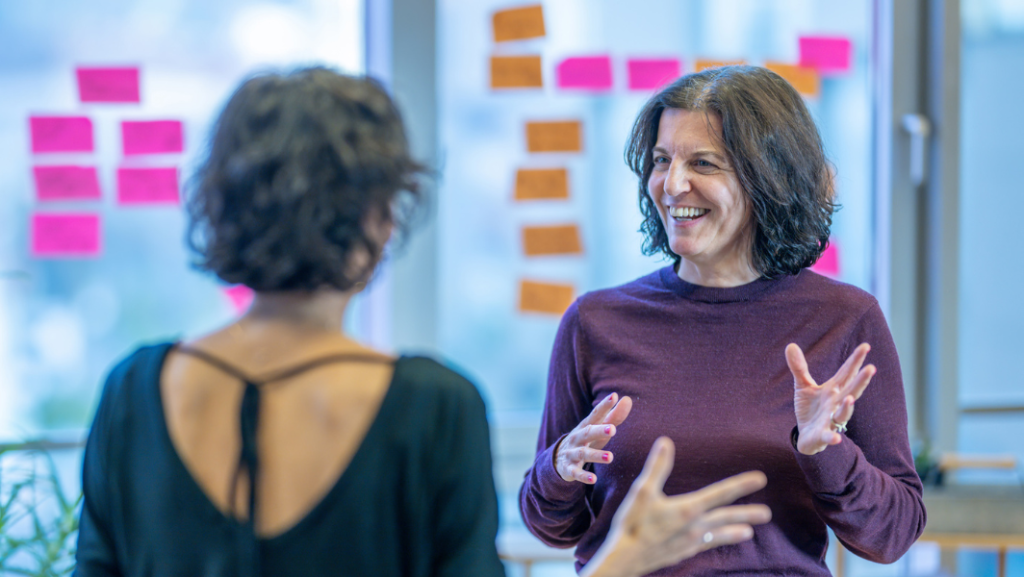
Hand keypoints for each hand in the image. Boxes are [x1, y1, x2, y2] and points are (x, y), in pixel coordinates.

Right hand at [555, 393, 632, 483]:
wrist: (558, 458)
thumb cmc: (585, 440)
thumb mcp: (598, 428)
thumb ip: (613, 416)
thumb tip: (628, 399)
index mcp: (586, 426)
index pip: (595, 414)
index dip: (604, 406)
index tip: (614, 396)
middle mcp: (577, 438)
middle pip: (588, 432)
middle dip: (599, 431)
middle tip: (613, 429)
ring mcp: (571, 453)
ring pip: (583, 453)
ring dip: (596, 455)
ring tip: (610, 457)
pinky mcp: (569, 468)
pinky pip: (576, 472)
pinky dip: (583, 476)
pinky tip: (593, 479)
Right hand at [581, 437, 770, 576]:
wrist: (626, 558)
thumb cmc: (633, 524)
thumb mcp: (643, 491)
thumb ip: (657, 467)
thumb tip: (666, 442)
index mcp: (688, 509)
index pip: (721, 493)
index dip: (741, 484)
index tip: (760, 479)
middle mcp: (694, 526)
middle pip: (726, 517)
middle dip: (747, 513)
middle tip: (767, 514)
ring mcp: (690, 542)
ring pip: (719, 534)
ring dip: (735, 531)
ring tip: (750, 533)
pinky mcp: (682, 552)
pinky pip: (705, 545)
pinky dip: (715, 541)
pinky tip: (715, 541)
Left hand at [786, 342, 875, 455]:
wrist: (806, 435)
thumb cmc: (810, 409)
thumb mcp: (803, 386)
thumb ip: (799, 367)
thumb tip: (790, 345)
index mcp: (834, 390)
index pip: (846, 373)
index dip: (855, 360)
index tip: (865, 346)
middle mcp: (836, 404)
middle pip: (851, 391)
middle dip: (861, 381)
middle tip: (871, 368)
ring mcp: (831, 419)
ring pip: (843, 414)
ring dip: (847, 408)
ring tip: (850, 399)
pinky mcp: (823, 435)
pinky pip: (829, 436)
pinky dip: (832, 437)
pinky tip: (836, 438)